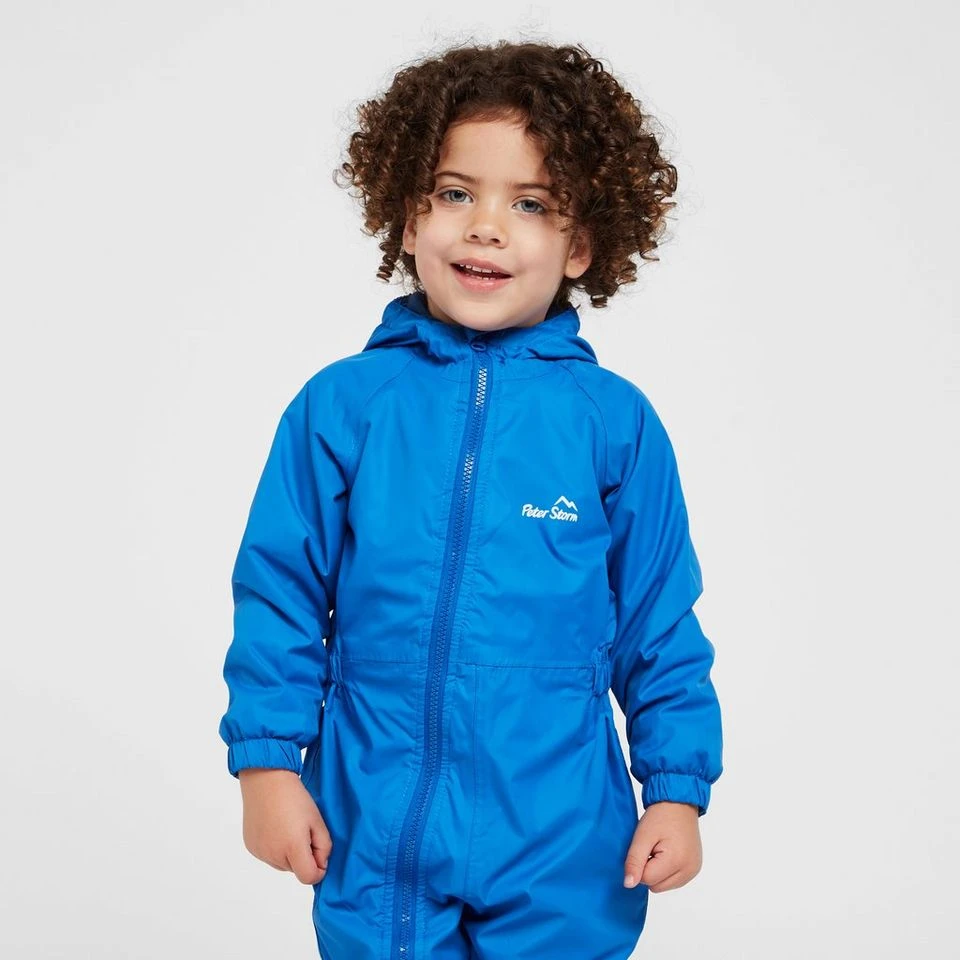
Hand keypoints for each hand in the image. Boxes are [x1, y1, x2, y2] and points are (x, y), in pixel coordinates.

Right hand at [237, 768, 331, 884]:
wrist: (265, 779)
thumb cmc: (294, 797)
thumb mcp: (317, 820)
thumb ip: (324, 846)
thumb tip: (321, 864)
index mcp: (292, 847)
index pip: (308, 877)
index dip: (319, 869)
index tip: (319, 851)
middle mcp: (273, 854)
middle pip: (295, 870)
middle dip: (303, 856)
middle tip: (303, 830)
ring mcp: (260, 852)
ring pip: (282, 864)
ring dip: (289, 854)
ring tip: (289, 826)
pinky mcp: (251, 847)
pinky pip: (268, 856)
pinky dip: (275, 848)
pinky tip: (276, 827)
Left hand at [623, 801, 701, 892]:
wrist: (679, 803)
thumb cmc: (661, 816)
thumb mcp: (642, 836)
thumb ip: (634, 861)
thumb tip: (628, 884)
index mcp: (677, 861)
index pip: (647, 880)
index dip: (639, 864)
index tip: (644, 847)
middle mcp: (689, 870)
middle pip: (656, 886)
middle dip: (649, 869)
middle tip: (652, 847)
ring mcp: (693, 870)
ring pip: (664, 886)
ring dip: (657, 871)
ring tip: (660, 849)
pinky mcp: (694, 869)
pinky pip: (673, 880)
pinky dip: (666, 871)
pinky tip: (667, 853)